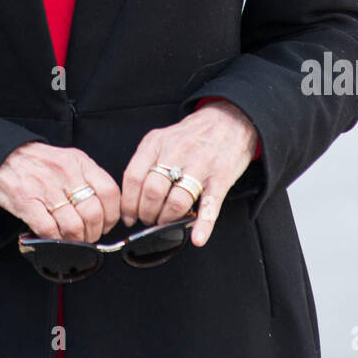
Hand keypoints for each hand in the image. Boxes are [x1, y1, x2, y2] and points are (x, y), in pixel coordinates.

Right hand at [0, 142, 120, 242]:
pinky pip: (50, 231)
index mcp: (78, 162)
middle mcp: (64, 173)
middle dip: (94, 233)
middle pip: (93, 213)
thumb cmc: (35, 162)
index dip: (112, 215)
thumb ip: (86, 178)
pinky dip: (55, 241)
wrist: (0, 156)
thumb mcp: (66, 159)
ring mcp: (45, 188)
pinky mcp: (26, 202)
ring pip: (74, 226)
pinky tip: (54, 238)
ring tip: (72, 240)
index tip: (107, 224)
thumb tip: (104, 208)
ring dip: (76, 240)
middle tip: (89, 236)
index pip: (109, 192)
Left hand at [120, 101, 258, 247]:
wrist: (229, 119)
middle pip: (152, 192)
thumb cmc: (192, 135)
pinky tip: (197, 238)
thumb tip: (132, 197)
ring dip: (167, 220)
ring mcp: (200, 165)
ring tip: (166, 223)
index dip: (128, 203)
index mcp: (157, 143)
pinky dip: (203, 224)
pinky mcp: (221, 176)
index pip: (133, 177)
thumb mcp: (162, 139)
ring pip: (176, 201)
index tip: (129, 216)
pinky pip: (210, 204)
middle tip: (149, 220)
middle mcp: (176, 152)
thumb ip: (147, 162)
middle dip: (147, 214)